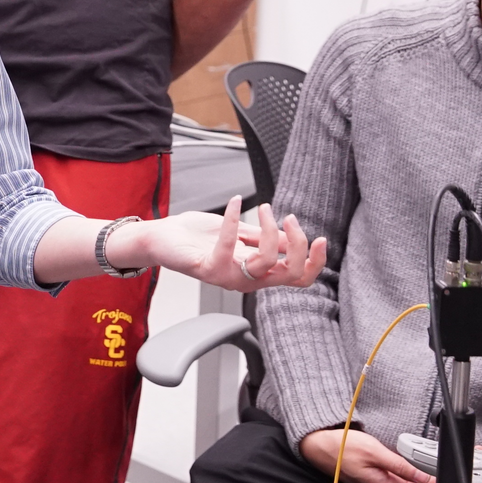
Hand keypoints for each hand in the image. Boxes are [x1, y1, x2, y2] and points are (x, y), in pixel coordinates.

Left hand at [121, 198, 326, 292]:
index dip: (315, 262)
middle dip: (297, 243)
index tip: (320, 238)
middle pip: (290, 274)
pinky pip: (230, 246)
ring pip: (266, 262)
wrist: (161, 237)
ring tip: (262, 207)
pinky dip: (234, 220)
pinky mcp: (207, 268)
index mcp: (258, 271)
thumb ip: (263, 237)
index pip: (298, 278)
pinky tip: (234, 202)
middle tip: (288, 217)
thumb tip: (290, 235)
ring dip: (268, 229)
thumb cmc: (197, 236)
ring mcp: (228, 277)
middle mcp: (247, 279)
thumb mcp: (238, 232)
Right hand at [299, 428, 432, 482]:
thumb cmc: (342, 448)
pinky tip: (410, 472)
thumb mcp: (375, 452)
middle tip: (440, 476)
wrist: (318, 446)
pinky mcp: (370, 479)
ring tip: (429, 474)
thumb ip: (400, 466)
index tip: (443, 481)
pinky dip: (405, 479)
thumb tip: (422, 476)